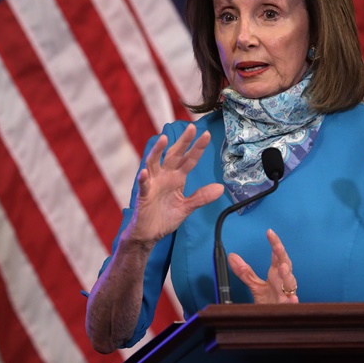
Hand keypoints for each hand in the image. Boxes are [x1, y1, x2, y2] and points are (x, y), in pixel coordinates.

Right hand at [124, 124, 223, 246]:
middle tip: (191, 128)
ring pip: (154, 163)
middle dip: (182, 142)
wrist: (149, 234)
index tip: (206, 135)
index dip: (197, 148)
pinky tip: (145, 172)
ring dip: (157, 151)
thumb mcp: (187, 207)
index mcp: (176, 178)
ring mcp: (153, 184)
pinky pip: (143, 185)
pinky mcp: (143, 196)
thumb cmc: (165, 217)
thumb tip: (220, 188)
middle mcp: (164, 176)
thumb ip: (201, 197)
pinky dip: (143, 178)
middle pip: (173, 155)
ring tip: (164, 139)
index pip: (189, 160)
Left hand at [228, 229, 298, 303]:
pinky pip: (292, 304)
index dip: (274, 243)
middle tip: (277, 246)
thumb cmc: (271, 301)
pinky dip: (292, 301)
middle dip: (282, 255)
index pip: (277, 256)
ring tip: (282, 268)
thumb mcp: (255, 285)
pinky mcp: (288, 308)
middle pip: (285, 265)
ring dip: (287, 275)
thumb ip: (245, 272)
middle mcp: (283, 282)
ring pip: (290, 283)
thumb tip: (232, 256)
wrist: (277, 321)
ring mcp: (287, 295)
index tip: (270, 232)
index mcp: (277, 275)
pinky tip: (293, 299)